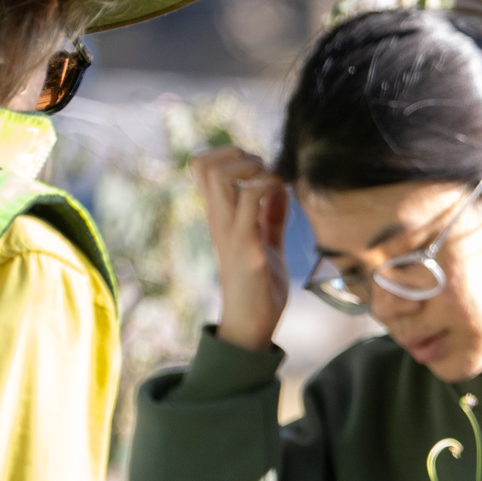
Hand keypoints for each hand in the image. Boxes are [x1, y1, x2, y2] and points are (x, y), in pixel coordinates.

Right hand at [194, 147, 293, 353]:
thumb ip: (272, 217)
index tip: (254, 166)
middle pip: (202, 164)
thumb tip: (280, 188)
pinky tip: (280, 193)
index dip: (225, 154)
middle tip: (262, 169)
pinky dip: (267, 185)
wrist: (252, 328)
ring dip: (250, 166)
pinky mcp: (245, 246)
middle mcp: (218, 220)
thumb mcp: (268, 245)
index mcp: (220, 218)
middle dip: (237, 153)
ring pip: (219, 176)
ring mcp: (229, 232)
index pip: (201, 168)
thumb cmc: (260, 289)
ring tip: (269, 179)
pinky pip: (249, 201)